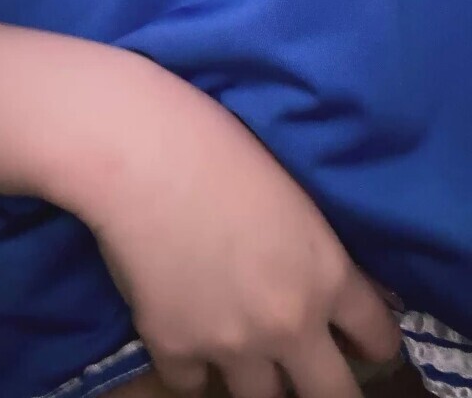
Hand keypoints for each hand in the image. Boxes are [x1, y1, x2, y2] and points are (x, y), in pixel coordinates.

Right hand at [72, 59, 400, 397]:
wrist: (145, 156)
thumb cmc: (221, 149)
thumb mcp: (292, 197)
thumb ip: (315, 253)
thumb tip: (326, 282)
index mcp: (326, 275)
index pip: (378, 337)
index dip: (372, 343)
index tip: (359, 343)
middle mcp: (289, 323)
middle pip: (331, 395)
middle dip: (322, 383)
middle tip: (305, 366)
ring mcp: (231, 344)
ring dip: (253, 374)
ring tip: (237, 343)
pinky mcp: (173, 348)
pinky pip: (190, 383)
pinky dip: (190, 364)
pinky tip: (183, 331)